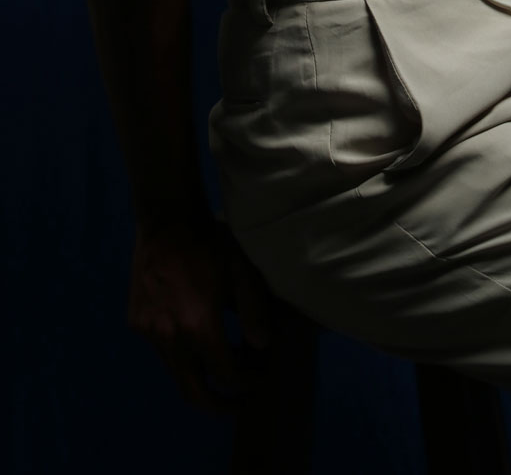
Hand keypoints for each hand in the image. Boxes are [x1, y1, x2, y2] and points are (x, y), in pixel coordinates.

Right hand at [127, 215, 271, 412]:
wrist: (166, 218)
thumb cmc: (209, 242)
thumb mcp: (240, 271)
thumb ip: (253, 311)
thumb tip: (262, 345)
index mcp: (198, 326)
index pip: (225, 374)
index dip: (246, 381)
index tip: (258, 377)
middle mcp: (168, 336)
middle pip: (193, 391)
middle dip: (218, 403)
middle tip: (239, 403)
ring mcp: (148, 330)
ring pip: (176, 371)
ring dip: (199, 375)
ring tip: (221, 364)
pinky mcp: (135, 321)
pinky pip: (161, 349)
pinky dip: (181, 352)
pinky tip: (196, 336)